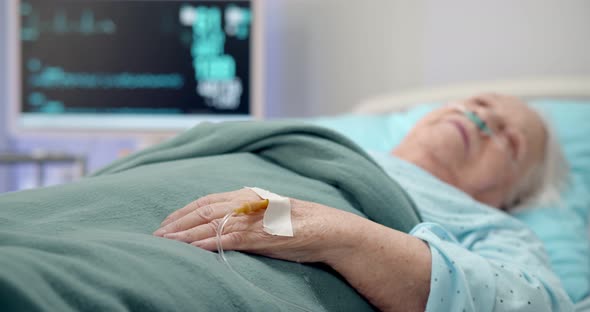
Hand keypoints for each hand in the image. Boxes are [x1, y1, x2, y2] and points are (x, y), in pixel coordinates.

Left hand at [153, 188, 359, 262]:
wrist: (329, 229)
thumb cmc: (301, 224)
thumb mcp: (270, 214)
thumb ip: (248, 213)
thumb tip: (227, 223)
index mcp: (248, 195)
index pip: (207, 201)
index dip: (184, 212)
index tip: (167, 222)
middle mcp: (247, 203)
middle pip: (202, 210)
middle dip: (177, 223)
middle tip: (156, 235)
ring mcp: (252, 219)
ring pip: (210, 224)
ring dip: (184, 235)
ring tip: (164, 243)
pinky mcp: (259, 236)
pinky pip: (226, 239)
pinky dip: (205, 244)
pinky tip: (190, 250)